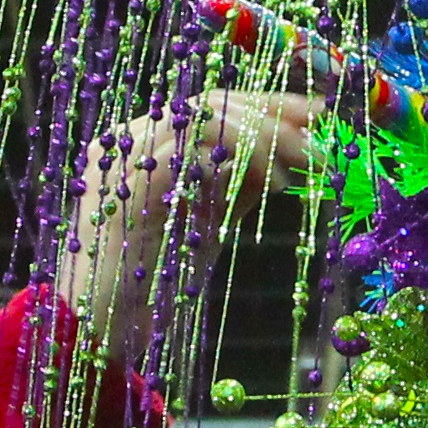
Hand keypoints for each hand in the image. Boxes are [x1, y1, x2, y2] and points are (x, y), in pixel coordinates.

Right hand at [55, 89, 321, 348]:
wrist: (104, 327)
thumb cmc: (158, 278)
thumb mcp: (212, 216)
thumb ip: (242, 181)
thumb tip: (293, 153)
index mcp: (145, 142)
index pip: (211, 103)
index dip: (268, 103)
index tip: (316, 114)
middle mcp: (129, 140)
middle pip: (212, 100)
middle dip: (277, 114)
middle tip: (324, 136)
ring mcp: (124, 156)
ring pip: (208, 115)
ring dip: (270, 134)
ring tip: (309, 163)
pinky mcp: (127, 181)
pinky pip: (196, 146)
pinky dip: (247, 157)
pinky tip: (279, 181)